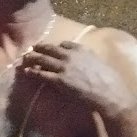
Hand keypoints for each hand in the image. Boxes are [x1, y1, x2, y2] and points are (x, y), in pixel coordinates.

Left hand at [19, 40, 136, 117]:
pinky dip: (32, 72)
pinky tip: (27, 72)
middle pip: (50, 48)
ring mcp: (63, 67)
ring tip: (25, 58)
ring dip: (32, 58)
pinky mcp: (59, 80)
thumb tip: (87, 61)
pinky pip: (41, 74)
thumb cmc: (110, 81)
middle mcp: (71, 56)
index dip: (56, 46)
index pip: (65, 43)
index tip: (52, 48)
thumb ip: (90, 59)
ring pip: (42, 59)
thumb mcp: (101, 63)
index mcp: (82, 50)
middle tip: (33, 48)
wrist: (110, 93)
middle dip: (39, 48)